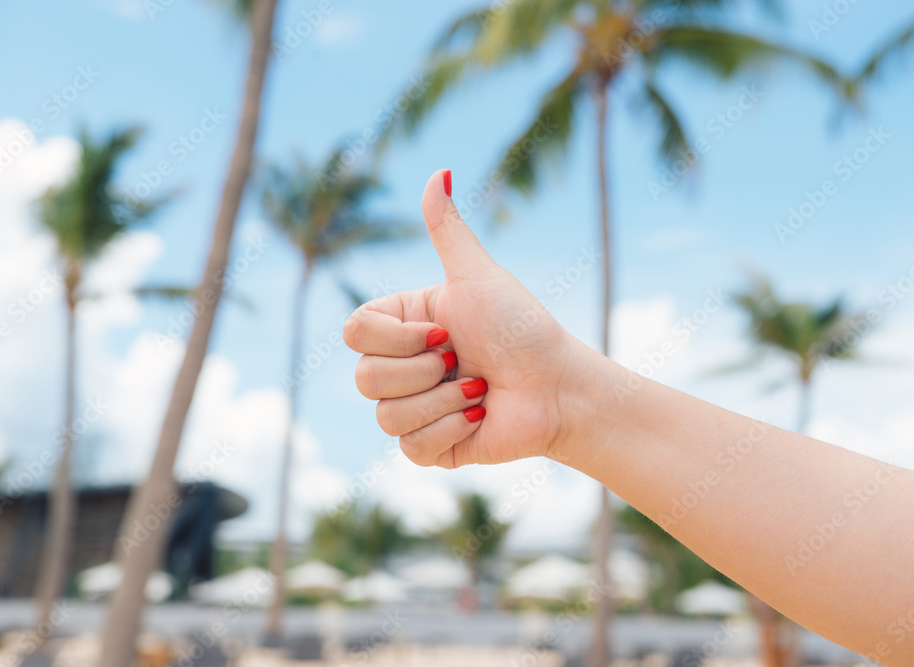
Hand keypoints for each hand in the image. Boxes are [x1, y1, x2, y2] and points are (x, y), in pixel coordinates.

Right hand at [344, 170, 590, 467]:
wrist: (559, 388)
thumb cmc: (523, 328)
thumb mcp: (478, 276)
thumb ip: (448, 230)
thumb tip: (440, 171)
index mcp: (401, 327)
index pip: (354, 333)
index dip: (397, 337)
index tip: (445, 330)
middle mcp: (400, 368)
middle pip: (364, 378)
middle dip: (423, 371)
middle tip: (463, 360)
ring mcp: (411, 410)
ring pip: (386, 416)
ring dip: (444, 400)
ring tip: (480, 390)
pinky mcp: (428, 448)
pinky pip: (410, 447)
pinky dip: (451, 430)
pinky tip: (479, 417)